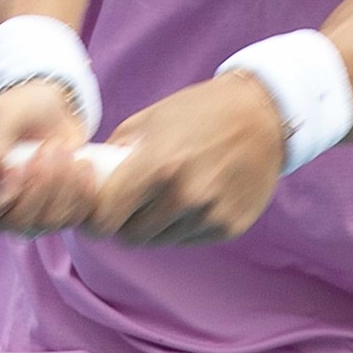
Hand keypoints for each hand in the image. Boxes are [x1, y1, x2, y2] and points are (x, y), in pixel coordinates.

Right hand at [0, 80, 101, 236]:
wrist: (49, 109)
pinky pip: (71, 217)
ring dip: (62, 183)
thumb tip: (1, 182)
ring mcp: (23, 217)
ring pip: (46, 222)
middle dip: (39, 183)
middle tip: (48, 147)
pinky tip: (82, 164)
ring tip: (62, 147)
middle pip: (16, 221)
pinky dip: (81, 191)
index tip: (18, 173)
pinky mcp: (53, 214)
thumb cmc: (15, 110)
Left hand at [82, 72, 285, 245]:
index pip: (106, 219)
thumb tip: (89, 183)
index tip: (94, 216)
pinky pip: (189, 239)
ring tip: (166, 195)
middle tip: (130, 205)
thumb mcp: (150, 119)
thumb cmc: (201, 110)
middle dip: (124, 223)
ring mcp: (209, 215)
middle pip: (130, 237)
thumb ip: (116, 153)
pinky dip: (184, 225)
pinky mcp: (229, 227)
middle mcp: (183, 196)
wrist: (263, 114)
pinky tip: (195, 197)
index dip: (93, 220)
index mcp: (157, 166)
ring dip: (155, 226)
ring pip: (160, 241)